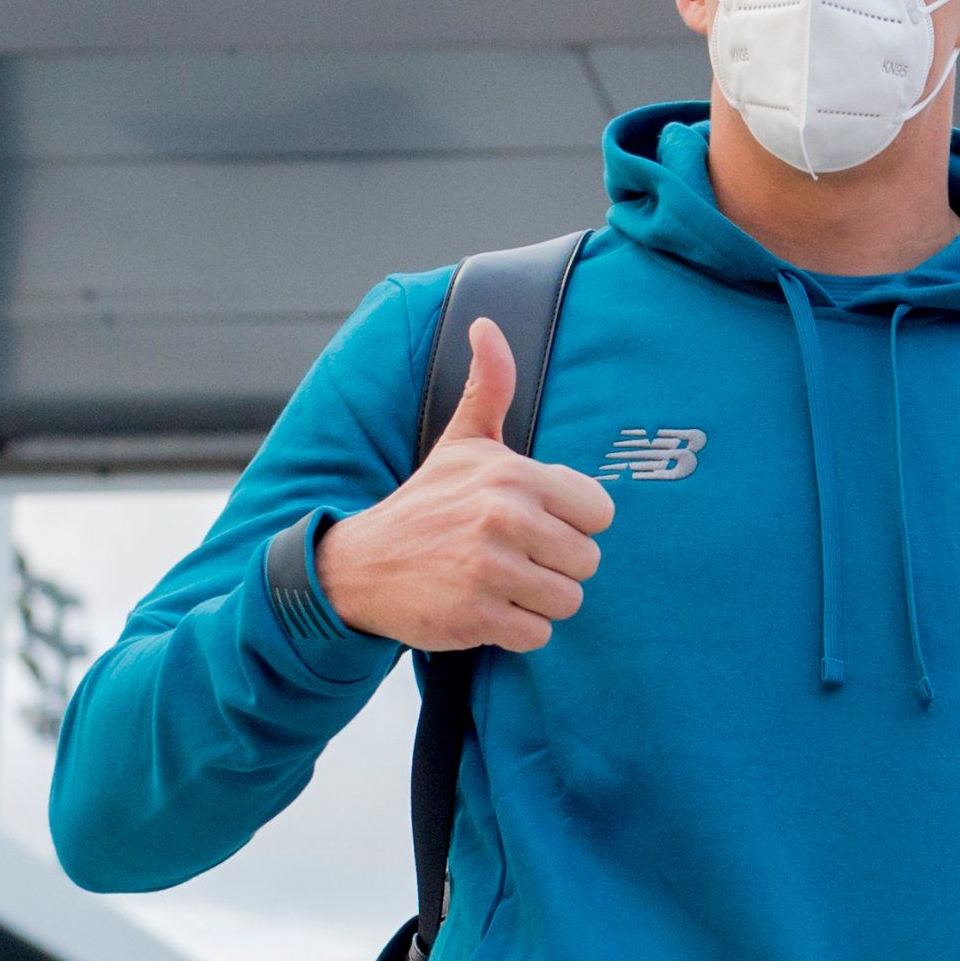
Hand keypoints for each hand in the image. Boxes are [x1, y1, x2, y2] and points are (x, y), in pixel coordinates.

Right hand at [316, 319, 612, 652]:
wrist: (359, 565)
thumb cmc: (426, 504)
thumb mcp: (461, 442)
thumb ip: (489, 388)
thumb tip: (487, 325)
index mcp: (512, 474)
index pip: (600, 512)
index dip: (572, 524)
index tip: (536, 523)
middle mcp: (504, 517)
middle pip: (587, 561)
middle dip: (556, 566)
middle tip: (514, 557)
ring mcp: (489, 569)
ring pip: (568, 601)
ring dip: (538, 601)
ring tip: (501, 583)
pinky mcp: (475, 616)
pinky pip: (537, 635)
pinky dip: (516, 630)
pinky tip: (486, 608)